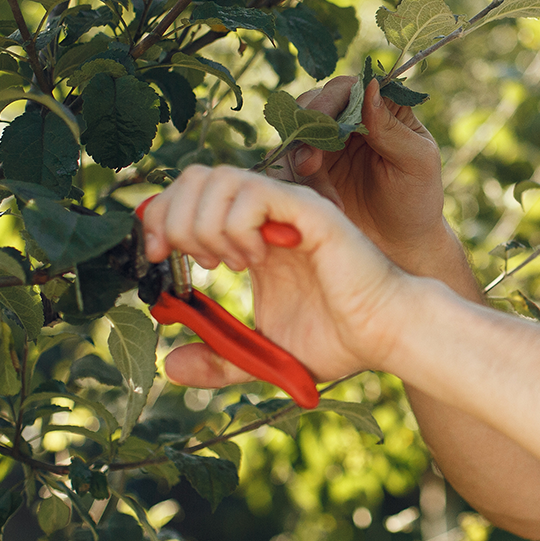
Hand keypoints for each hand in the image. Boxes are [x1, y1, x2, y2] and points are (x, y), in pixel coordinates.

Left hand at [141, 165, 407, 387]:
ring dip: (204, 223)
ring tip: (226, 263)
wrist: (384, 336)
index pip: (189, 196)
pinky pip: (253, 193)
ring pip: (218, 178)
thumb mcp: (260, 356)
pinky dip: (236, 225)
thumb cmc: (338, 340)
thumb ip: (218, 359)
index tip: (155, 259)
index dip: (159, 218)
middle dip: (172, 215)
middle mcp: (267, 214)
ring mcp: (288, 208)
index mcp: (252, 236)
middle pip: (196, 176)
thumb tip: (168, 364)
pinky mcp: (308, 211)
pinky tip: (252, 260)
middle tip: (188, 261)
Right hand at [265, 75, 454, 269]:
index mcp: (380, 108)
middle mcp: (349, 119)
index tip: (323, 123)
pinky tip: (326, 205)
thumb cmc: (417, 199)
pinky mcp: (307, 169)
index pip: (349, 87)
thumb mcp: (416, 162)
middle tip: (309, 166)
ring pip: (295, 136)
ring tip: (327, 198)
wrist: (399, 244)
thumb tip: (370, 86)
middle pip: (312, 105)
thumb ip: (392, 127)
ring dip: (302, 164)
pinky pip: (286, 165)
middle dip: (308, 133)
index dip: (331, 101)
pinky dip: (298, 184)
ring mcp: (324, 143)